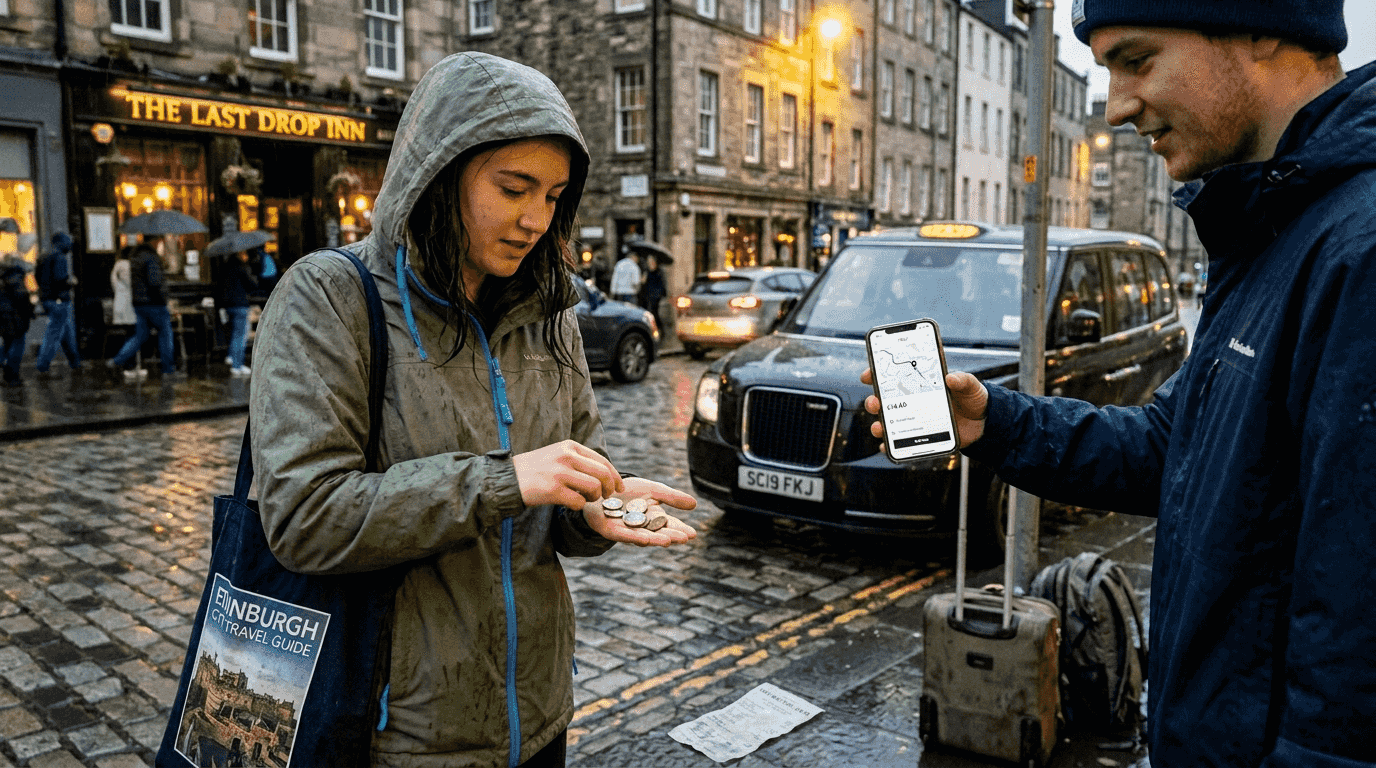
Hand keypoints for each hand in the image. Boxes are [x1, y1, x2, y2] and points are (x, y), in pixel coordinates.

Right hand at [512, 440, 623, 510]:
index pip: (602, 460)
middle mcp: (566, 456)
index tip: (619, 487)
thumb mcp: (557, 455)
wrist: (507, 479)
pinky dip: (577, 506)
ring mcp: (559, 473)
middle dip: (609, 488)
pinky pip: (578, 502)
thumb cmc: (534, 470)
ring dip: (593, 498)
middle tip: (607, 497)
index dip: (615, 476)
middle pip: (602, 474)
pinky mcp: (552, 490)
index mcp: (569, 446)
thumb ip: (579, 460)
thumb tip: (605, 474)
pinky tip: (568, 503)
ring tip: (584, 499)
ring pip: (594, 488)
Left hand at [580, 478, 698, 547]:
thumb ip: (671, 497)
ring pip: (643, 537)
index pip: (670, 525)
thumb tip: (694, 504)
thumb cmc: (628, 490)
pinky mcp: (610, 530)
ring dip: (656, 540)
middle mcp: (642, 527)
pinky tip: (644, 539)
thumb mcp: (653, 490)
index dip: (681, 530)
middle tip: (684, 538)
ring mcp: (627, 530)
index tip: (692, 534)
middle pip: (659, 533)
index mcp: (653, 518)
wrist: (601, 487)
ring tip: (669, 541)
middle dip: (671, 535)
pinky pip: (623, 535)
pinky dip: (634, 537)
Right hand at [861, 368, 988, 448]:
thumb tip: (951, 378)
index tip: (869, 375)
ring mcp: (915, 419)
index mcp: (921, 383)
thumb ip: (963, 380)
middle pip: (885, 400)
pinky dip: (890, 444)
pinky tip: (887, 445)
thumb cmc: (973, 400)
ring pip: (888, 421)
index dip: (878, 373)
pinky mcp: (919, 436)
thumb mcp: (971, 386)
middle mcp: (913, 401)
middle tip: (875, 403)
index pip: (894, 375)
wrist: (984, 425)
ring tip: (879, 426)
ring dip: (878, 423)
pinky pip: (899, 442)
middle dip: (874, 401)